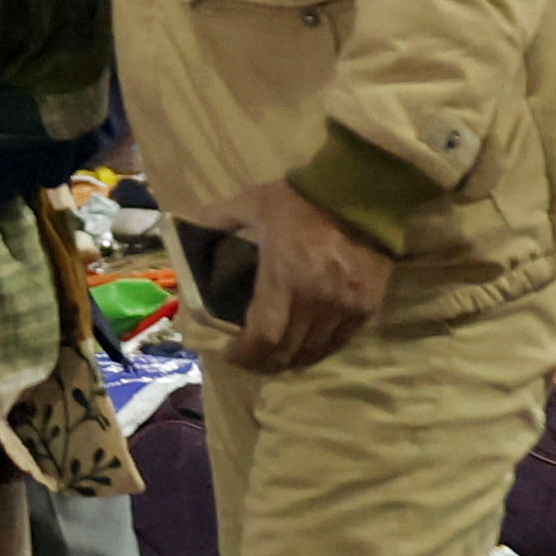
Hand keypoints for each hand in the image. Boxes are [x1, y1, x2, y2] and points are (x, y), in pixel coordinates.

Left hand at [225, 181, 394, 375]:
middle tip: (249, 361)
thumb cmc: (303, 199)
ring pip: (312, 352)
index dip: (245, 354)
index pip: (264, 335)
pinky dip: (318, 352)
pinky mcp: (366, 307)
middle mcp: (315, 299)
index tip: (231, 355)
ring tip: (274, 360)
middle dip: (263, 363)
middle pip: (286, 351)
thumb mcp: (253, 201)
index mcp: (284, 276)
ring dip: (290, 361)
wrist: (364, 192)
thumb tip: (190, 229)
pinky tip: (305, 351)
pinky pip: (338, 342)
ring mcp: (343, 306)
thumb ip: (219, 217)